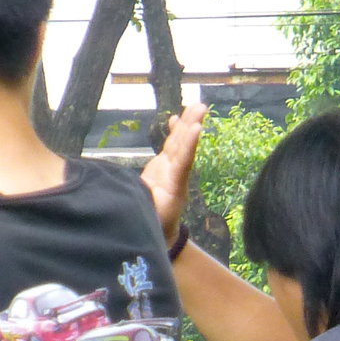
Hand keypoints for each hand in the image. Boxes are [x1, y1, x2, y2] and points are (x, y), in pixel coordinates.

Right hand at [142, 102, 207, 239]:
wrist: (160, 234)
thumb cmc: (153, 229)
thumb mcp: (148, 222)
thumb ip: (145, 209)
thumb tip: (138, 198)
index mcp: (173, 190)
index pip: (182, 164)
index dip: (188, 146)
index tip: (197, 129)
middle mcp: (175, 177)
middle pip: (184, 147)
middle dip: (191, 126)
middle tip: (201, 107)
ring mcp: (170, 171)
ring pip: (179, 144)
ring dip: (187, 123)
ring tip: (197, 106)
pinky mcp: (163, 169)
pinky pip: (170, 148)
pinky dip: (174, 133)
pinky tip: (176, 117)